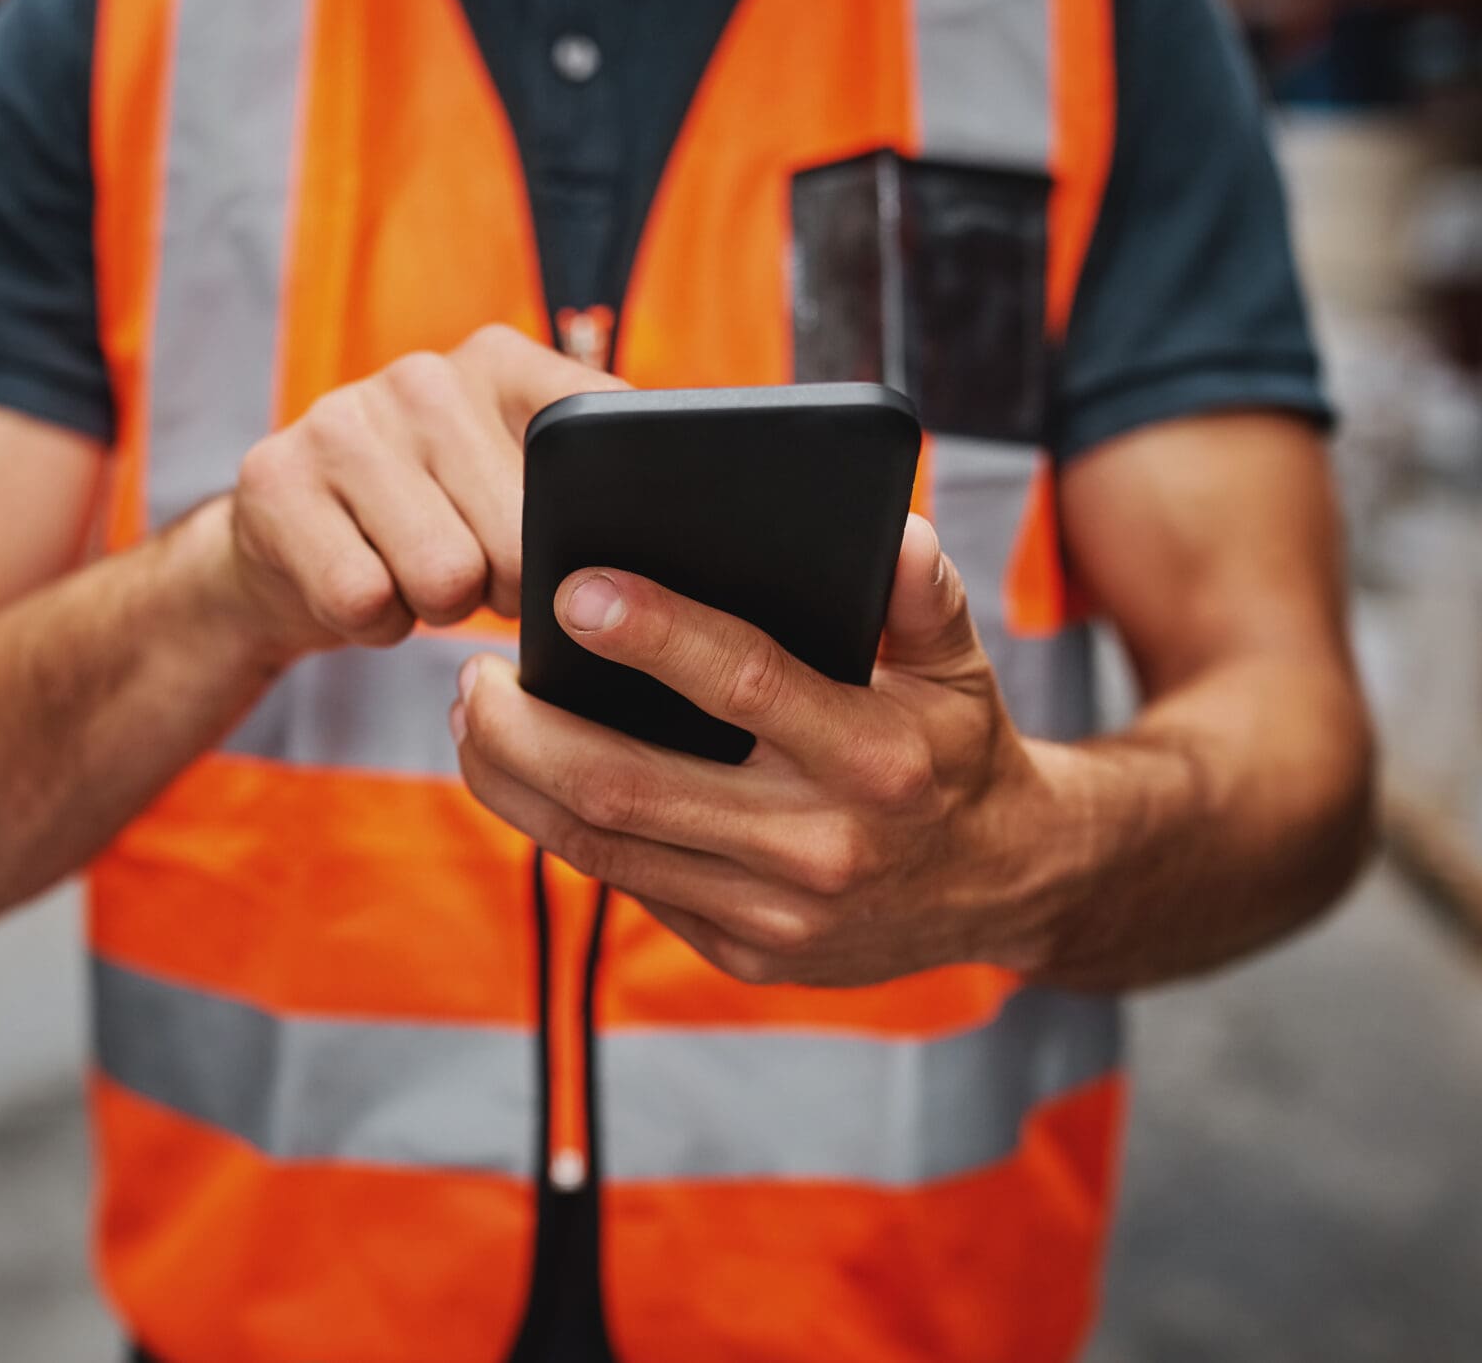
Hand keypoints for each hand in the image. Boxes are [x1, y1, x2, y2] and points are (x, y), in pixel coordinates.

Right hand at [221, 325, 622, 658]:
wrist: (283, 541)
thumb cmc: (434, 522)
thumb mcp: (511, 481)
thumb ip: (588, 485)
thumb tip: (672, 548)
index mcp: (502, 361)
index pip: (592, 446)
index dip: (585, 531)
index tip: (567, 551)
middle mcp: (424, 375)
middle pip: (520, 539)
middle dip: (506, 588)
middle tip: (475, 575)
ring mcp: (342, 420)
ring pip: (444, 576)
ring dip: (437, 608)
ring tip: (417, 579)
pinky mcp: (275, 480)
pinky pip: (363, 601)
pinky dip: (373, 624)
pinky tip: (365, 588)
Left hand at [450, 515, 1094, 987]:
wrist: (1008, 884)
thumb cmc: (960, 746)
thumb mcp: (963, 660)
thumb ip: (922, 590)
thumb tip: (885, 528)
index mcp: (875, 755)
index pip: (743, 682)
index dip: (651, 635)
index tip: (572, 590)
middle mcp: (821, 844)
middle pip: (627, 787)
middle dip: (524, 729)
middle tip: (473, 672)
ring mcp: (776, 914)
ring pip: (603, 848)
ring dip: (514, 781)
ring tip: (473, 717)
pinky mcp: (745, 953)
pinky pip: (629, 885)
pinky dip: (561, 828)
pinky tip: (523, 775)